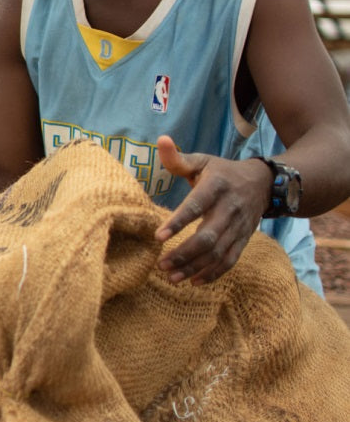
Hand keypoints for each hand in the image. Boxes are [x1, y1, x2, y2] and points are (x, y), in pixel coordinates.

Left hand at [153, 135, 268, 285]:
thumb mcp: (202, 161)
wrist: (263, 182)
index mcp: (216, 187)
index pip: (196, 206)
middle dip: (184, 253)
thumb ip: (178, 158)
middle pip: (208, 237)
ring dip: (195, 267)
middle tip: (161, 265)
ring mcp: (239, 227)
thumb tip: (160, 140)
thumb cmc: (221, 172)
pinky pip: (231, 260)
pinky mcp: (244, 239)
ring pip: (218, 252)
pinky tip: (193, 281)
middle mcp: (230, 208)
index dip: (178, 222)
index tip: (157, 237)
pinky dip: (213, 273)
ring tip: (171, 277)